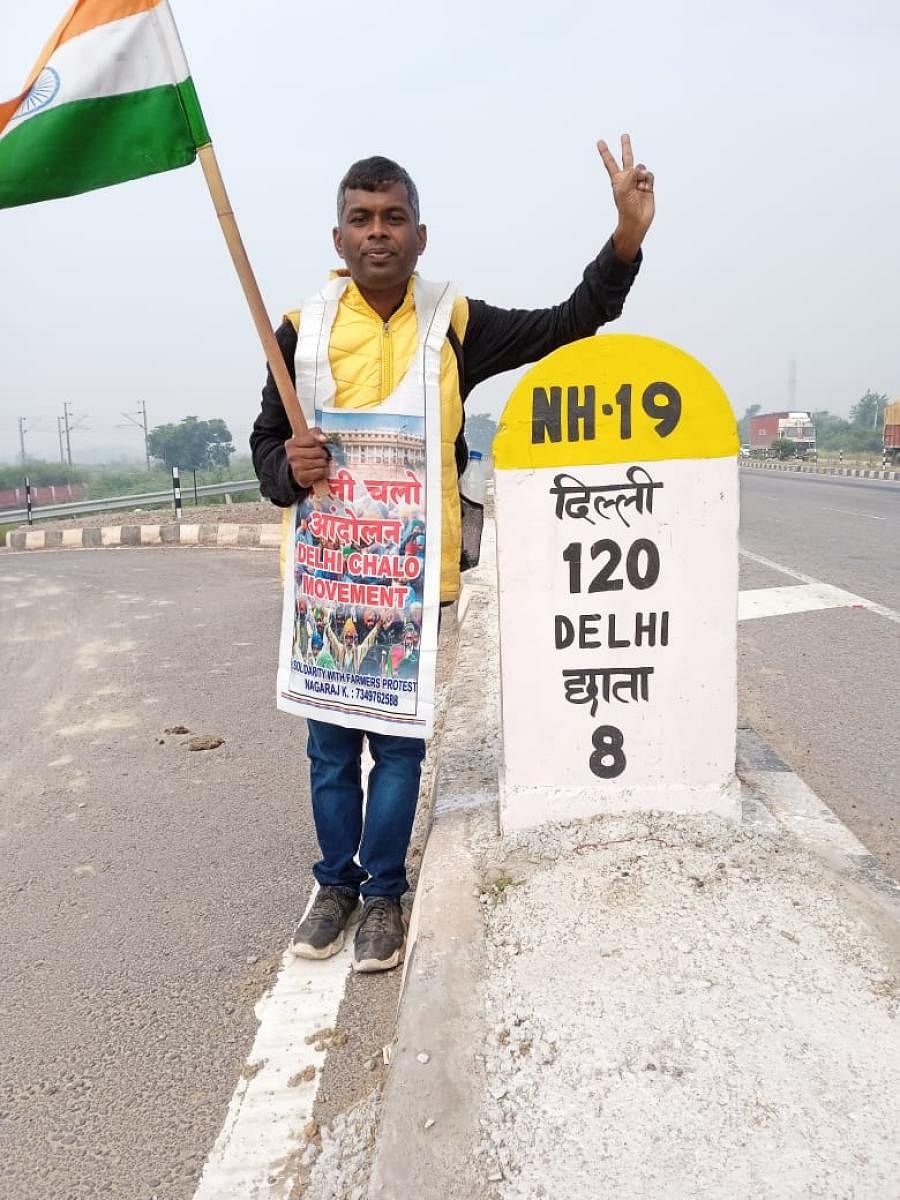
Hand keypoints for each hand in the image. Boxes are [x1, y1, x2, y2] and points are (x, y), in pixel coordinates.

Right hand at [285, 427, 330, 488]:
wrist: (297, 470)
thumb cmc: (305, 452)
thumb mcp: (308, 438)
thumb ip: (316, 433)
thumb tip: (323, 439)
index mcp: (291, 444)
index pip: (312, 440)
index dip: (318, 443)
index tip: (317, 446)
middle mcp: (292, 455)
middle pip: (318, 452)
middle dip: (323, 454)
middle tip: (320, 456)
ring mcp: (296, 467)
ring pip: (321, 462)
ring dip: (324, 463)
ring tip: (320, 463)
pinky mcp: (302, 477)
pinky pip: (320, 472)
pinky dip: (323, 472)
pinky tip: (319, 470)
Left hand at [596, 134, 654, 262]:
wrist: (636, 219)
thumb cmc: (626, 206)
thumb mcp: (623, 187)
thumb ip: (630, 174)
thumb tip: (640, 169)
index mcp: (617, 179)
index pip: (610, 162)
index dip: (605, 152)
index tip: (600, 142)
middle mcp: (627, 178)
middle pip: (627, 158)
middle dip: (626, 147)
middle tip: (624, 135)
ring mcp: (638, 181)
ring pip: (642, 168)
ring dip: (642, 175)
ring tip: (639, 187)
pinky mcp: (648, 185)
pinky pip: (650, 175)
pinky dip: (648, 180)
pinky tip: (646, 189)